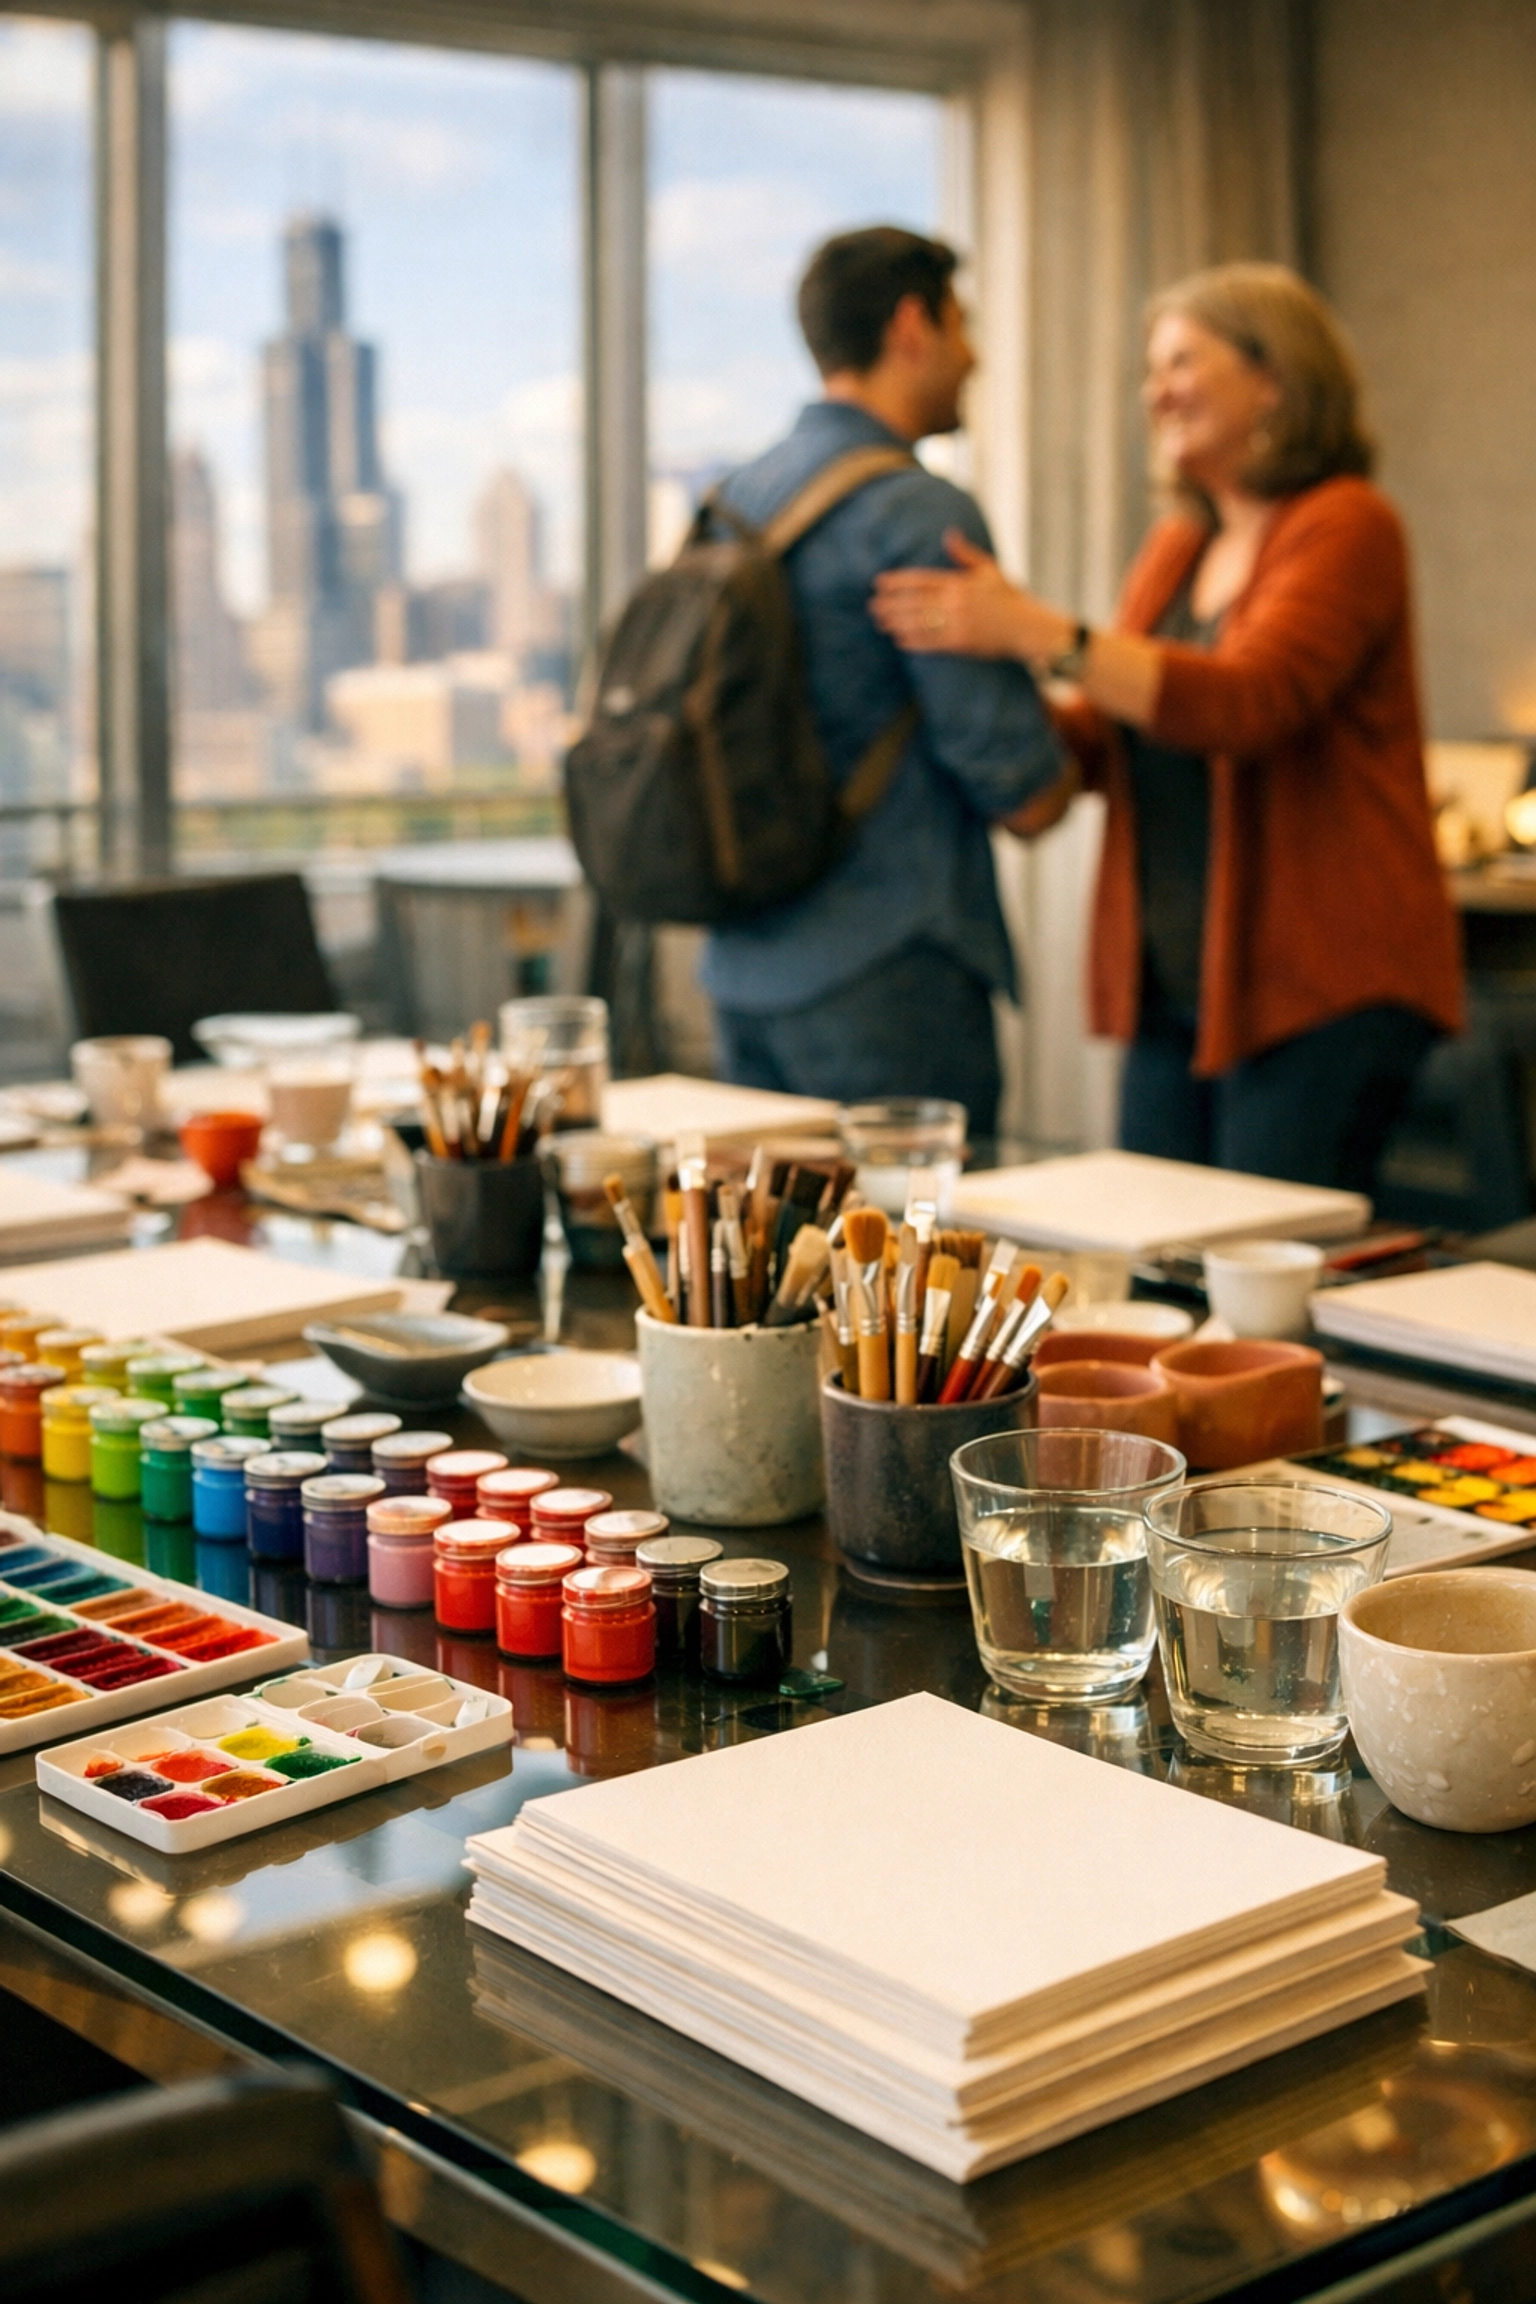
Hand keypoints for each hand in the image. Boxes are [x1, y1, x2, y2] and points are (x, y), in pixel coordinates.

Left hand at [871, 530, 1074, 660]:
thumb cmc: (1010, 599)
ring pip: (919, 622)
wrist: (1027, 627)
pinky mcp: (962, 643)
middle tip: (872, 605)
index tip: (879, 583)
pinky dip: (914, 641)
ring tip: (881, 622)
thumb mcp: (990, 571)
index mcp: (960, 583)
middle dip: (891, 604)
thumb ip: (966, 554)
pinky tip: (899, 640)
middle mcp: (956, 602)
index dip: (898, 582)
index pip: (921, 580)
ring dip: (897, 622)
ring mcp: (958, 623)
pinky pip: (932, 642)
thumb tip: (949, 534)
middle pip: (915, 602)